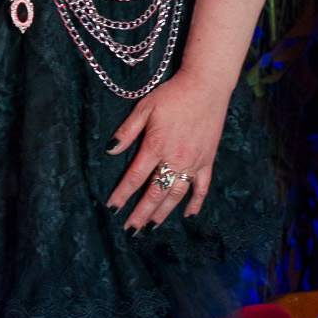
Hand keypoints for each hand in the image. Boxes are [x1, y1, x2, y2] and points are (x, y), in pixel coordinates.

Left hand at [106, 68, 230, 230]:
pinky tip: (188, 215)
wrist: (205, 87)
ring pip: (177, 194)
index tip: (112, 208)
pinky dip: (196, 202)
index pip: (135, 177)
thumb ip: (127, 131)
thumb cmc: (172, 95)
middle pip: (155, 193)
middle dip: (141, 213)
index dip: (123, 194)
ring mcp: (194, 162)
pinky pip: (202, 187)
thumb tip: (110, 150)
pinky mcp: (207, 161)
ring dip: (163, 212)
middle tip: (130, 230)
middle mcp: (175, 159)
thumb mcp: (144, 108)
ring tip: (152, 226)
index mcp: (156, 146)